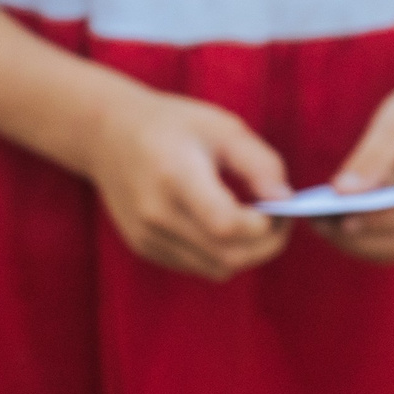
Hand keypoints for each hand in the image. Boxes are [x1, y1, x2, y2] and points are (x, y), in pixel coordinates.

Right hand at [81, 85, 290, 279]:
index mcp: (176, 176)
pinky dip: (220, 253)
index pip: (227, 226)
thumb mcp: (223, 128)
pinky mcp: (145, 247)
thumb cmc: (173, 125)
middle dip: (266, 246)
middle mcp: (156, 214)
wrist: (107, 135)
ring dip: (245, 253)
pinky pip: (197, 265)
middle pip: (228, 256)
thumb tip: (285, 200)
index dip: (265, 226)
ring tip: (252, 222)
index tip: (279, 208)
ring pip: (216, 268)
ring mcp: (147, 236)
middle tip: (278, 221)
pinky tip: (222, 225)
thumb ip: (260, 163)